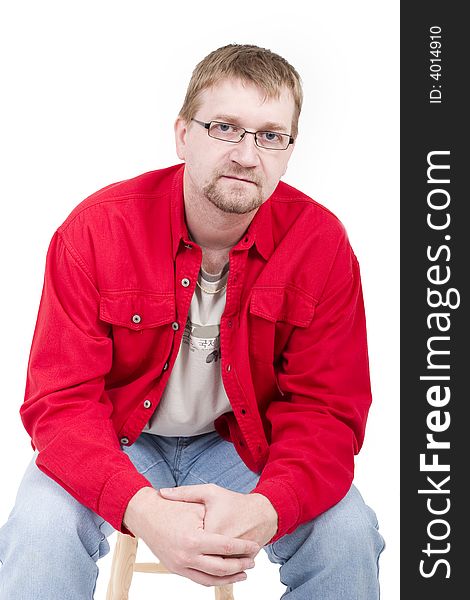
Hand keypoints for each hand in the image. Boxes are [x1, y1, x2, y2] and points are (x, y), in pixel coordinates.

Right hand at [123, 486, 259, 586]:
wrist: (145, 515)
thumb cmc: (172, 507)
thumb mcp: (197, 506)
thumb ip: (215, 520)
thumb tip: (237, 532)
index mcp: (193, 540)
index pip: (226, 548)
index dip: (243, 548)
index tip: (255, 546)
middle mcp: (186, 557)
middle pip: (221, 568)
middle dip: (240, 566)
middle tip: (252, 562)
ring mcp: (179, 566)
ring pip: (210, 579)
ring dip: (228, 578)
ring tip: (243, 574)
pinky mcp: (174, 569)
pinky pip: (197, 579)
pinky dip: (213, 579)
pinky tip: (224, 575)